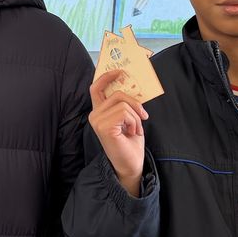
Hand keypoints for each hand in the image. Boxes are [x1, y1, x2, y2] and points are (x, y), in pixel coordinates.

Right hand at [89, 69, 147, 196]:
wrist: (131, 165)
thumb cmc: (130, 143)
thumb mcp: (129, 118)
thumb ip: (125, 103)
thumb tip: (131, 85)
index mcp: (99, 112)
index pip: (96, 88)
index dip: (106, 76)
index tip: (119, 71)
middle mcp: (94, 115)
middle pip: (117, 93)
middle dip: (134, 102)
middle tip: (143, 116)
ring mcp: (97, 120)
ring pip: (123, 103)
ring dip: (136, 116)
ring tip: (135, 129)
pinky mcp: (104, 126)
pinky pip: (125, 112)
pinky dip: (134, 122)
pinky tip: (132, 133)